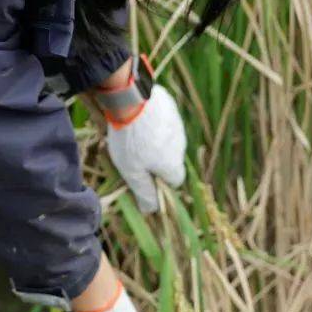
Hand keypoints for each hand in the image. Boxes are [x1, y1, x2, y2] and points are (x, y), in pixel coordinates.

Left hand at [105, 83, 185, 214]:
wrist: (132, 99)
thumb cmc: (131, 140)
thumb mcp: (132, 172)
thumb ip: (144, 192)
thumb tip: (151, 212)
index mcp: (173, 164)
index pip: (175, 182)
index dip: (159, 183)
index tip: (143, 178)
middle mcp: (181, 146)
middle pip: (170, 160)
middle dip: (154, 161)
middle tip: (132, 155)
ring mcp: (177, 125)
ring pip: (167, 140)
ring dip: (153, 142)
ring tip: (131, 135)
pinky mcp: (170, 108)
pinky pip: (163, 122)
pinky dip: (152, 124)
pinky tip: (136, 119)